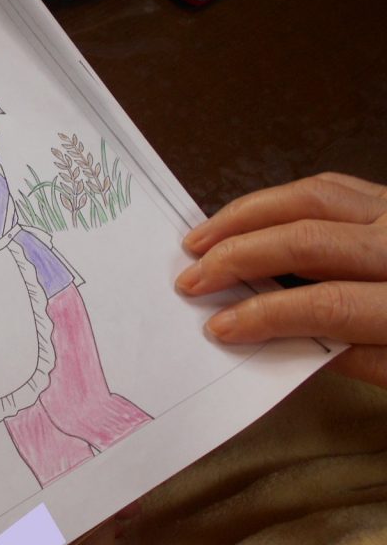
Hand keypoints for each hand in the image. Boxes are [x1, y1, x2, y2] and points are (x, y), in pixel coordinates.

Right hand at [175, 173, 386, 388]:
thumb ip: (353, 356)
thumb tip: (275, 338)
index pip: (326, 304)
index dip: (264, 316)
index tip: (219, 328)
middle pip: (307, 238)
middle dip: (237, 256)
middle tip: (190, 277)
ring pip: (311, 198)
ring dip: (246, 214)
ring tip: (202, 237)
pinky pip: (331, 188)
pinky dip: (281, 199)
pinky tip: (250, 217)